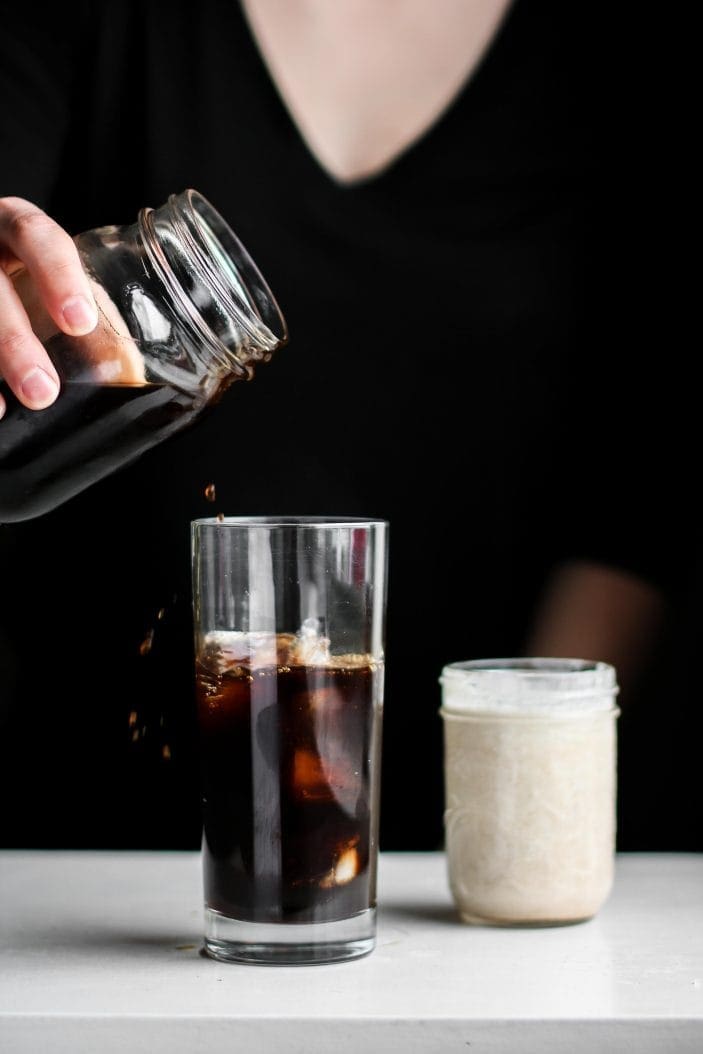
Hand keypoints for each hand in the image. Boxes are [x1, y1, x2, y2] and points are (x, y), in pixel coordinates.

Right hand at [0, 198, 98, 418]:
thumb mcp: (57, 284)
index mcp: (15, 228)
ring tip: (15, 406)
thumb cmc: (37, 285)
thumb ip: (85, 316)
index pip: (34, 234)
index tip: (81, 322)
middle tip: (43, 390)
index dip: (56, 275)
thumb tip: (130, 376)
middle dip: (14, 339)